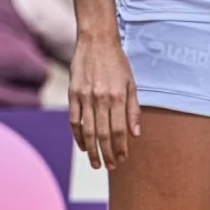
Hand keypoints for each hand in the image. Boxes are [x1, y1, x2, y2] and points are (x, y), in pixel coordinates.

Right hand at [68, 32, 139, 169]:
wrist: (96, 41)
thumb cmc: (117, 62)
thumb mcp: (131, 84)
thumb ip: (133, 110)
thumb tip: (136, 134)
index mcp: (117, 97)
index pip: (120, 130)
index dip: (121, 148)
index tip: (122, 159)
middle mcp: (101, 99)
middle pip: (103, 134)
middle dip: (107, 154)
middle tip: (110, 167)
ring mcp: (85, 97)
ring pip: (87, 130)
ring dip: (92, 150)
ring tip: (96, 164)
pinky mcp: (73, 94)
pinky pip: (74, 120)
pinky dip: (78, 135)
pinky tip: (83, 146)